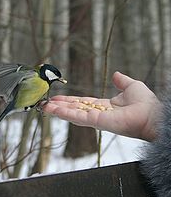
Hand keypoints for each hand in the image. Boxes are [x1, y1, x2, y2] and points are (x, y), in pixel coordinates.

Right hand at [43, 72, 159, 140]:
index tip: (57, 98)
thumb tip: (116, 74)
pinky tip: (53, 110)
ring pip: (72, 114)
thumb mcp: (131, 86)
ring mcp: (95, 119)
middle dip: (58, 106)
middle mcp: (96, 113)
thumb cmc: (146, 103)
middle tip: (44, 103)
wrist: (152, 114)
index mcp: (102, 106)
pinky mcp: (96, 122)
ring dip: (57, 110)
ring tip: (43, 107)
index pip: (81, 102)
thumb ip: (121, 81)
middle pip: (73, 109)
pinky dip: (64, 114)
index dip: (68, 100)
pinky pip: (77, 117)